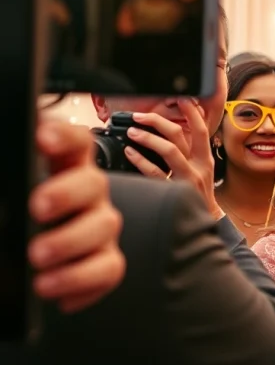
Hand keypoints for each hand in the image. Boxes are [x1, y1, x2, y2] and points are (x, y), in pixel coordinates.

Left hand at [30, 120, 125, 312]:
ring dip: (71, 243)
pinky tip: (54, 292)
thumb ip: (10, 180)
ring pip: (105, 226)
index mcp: (62, 168)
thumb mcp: (11, 191)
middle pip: (94, 182)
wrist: (25, 257)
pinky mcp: (104, 261)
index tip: (42, 138)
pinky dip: (83, 282)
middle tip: (37, 208)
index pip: (76, 142)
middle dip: (67, 194)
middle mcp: (87, 194)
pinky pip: (109, 270)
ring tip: (38, 261)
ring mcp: (99, 227)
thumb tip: (11, 174)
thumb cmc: (15, 220)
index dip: (65, 136)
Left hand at [125, 99, 219, 217]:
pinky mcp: (175, 190)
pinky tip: (130, 152)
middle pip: (180, 135)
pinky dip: (141, 160)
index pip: (201, 128)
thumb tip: (170, 131)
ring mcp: (187, 177)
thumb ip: (190, 152)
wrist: (207, 221)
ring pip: (169, 150)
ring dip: (148, 138)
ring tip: (132, 132)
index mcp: (205, 157)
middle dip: (158, 121)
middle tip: (139, 116)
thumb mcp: (201, 169)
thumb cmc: (200, 193)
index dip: (191, 111)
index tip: (181, 98)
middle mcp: (199, 165)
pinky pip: (155, 172)